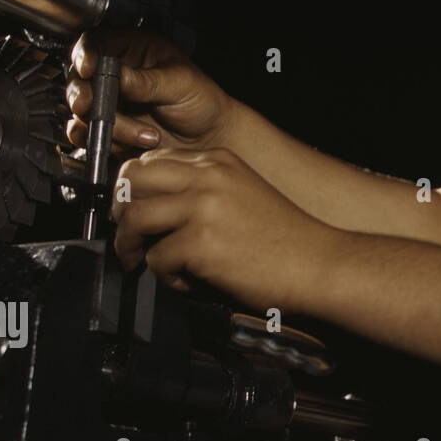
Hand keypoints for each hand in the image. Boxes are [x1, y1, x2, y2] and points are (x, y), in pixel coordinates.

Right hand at [66, 29, 237, 155]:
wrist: (210, 138)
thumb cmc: (202, 101)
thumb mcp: (181, 83)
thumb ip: (148, 81)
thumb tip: (120, 76)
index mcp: (134, 49)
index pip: (97, 43)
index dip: (86, 54)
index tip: (88, 69)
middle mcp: (116, 74)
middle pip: (79, 79)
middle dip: (84, 95)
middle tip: (91, 106)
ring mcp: (110, 103)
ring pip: (83, 112)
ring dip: (110, 126)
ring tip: (147, 135)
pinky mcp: (109, 129)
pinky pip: (88, 135)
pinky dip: (107, 142)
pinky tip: (137, 142)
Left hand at [111, 146, 341, 312]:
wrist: (320, 263)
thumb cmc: (286, 239)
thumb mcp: (243, 194)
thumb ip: (203, 191)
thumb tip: (155, 206)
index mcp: (219, 161)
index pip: (151, 160)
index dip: (133, 187)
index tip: (132, 209)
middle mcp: (209, 177)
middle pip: (131, 179)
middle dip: (120, 210)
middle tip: (128, 234)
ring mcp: (204, 208)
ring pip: (134, 217)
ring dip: (131, 245)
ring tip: (144, 262)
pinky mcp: (201, 243)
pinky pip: (156, 258)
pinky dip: (165, 276)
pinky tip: (188, 280)